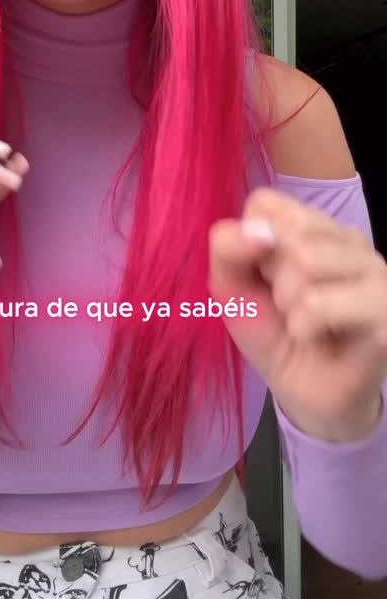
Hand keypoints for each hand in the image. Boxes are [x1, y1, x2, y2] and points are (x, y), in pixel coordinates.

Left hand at [209, 188, 386, 440]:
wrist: (307, 395)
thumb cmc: (274, 332)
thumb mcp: (233, 288)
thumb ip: (227, 248)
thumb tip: (256, 231)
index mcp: (314, 225)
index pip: (265, 203)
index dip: (250, 245)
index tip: (265, 276)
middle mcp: (350, 239)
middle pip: (287, 232)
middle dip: (272, 279)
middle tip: (289, 304)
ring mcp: (376, 272)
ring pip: (305, 260)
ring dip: (289, 305)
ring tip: (306, 322)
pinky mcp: (385, 310)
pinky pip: (318, 304)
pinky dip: (303, 329)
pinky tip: (323, 339)